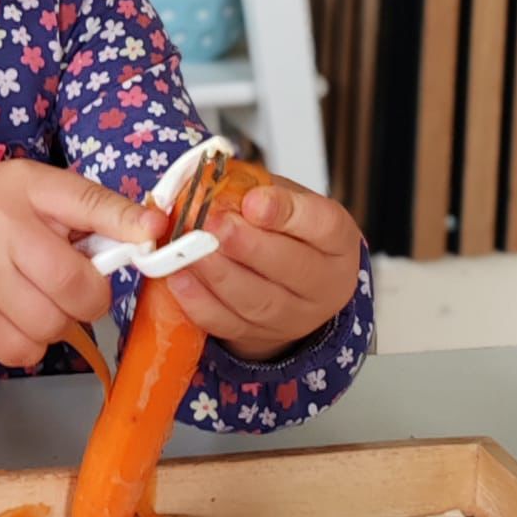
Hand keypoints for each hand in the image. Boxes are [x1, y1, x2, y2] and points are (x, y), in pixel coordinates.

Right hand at [0, 161, 166, 367]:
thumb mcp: (30, 187)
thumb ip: (91, 205)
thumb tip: (154, 228)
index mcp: (19, 204)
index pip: (87, 215)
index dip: (125, 233)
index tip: (150, 241)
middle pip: (78, 295)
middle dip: (87, 296)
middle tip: (69, 283)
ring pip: (54, 331)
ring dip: (55, 321)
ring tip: (32, 295)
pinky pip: (23, 353)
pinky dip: (27, 342)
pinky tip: (10, 315)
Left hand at [165, 177, 361, 362]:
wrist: (287, 281)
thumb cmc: (283, 229)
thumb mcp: (277, 195)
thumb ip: (249, 186)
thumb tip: (206, 181)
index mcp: (336, 240)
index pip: (324, 225)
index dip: (288, 212)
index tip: (253, 200)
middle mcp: (323, 283)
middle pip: (292, 268)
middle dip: (247, 245)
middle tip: (214, 224)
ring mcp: (294, 317)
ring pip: (259, 301)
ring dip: (219, 274)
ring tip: (191, 249)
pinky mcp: (259, 335)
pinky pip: (229, 324)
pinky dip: (200, 302)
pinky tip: (180, 277)